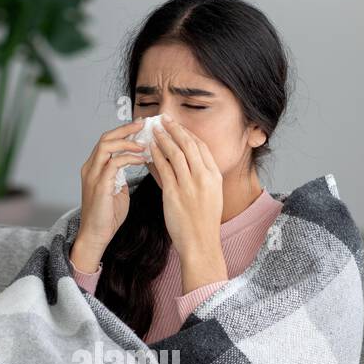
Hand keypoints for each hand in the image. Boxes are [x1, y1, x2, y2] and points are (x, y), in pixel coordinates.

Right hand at [72, 119, 148, 271]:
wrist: (96, 235)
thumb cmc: (107, 216)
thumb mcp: (117, 190)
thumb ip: (122, 175)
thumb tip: (134, 164)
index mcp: (94, 168)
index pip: (107, 141)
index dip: (123, 132)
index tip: (140, 127)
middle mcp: (91, 168)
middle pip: (105, 137)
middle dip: (125, 129)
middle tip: (143, 125)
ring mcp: (93, 176)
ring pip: (107, 146)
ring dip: (128, 141)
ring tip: (144, 143)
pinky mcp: (100, 185)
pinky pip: (114, 163)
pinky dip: (129, 158)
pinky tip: (142, 159)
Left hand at [148, 115, 225, 291]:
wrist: (200, 244)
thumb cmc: (202, 223)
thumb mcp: (210, 196)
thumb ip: (199, 177)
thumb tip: (183, 161)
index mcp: (215, 176)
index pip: (201, 146)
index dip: (187, 133)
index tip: (177, 126)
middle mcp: (203, 177)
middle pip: (188, 144)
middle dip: (175, 128)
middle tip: (164, 119)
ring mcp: (189, 185)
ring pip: (174, 153)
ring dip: (163, 138)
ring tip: (153, 129)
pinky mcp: (174, 194)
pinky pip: (163, 168)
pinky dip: (155, 155)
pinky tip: (148, 149)